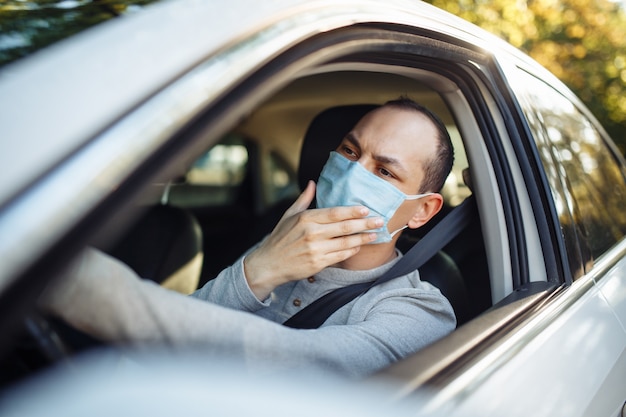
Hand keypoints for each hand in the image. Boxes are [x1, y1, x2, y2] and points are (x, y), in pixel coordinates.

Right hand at [243, 181, 381, 299]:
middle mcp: (311, 233)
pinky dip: (352, 250)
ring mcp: (315, 249)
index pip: (334, 213)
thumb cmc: (280, 238)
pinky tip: (359, 246)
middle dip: (365, 224)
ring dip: (363, 238)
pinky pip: (340, 255)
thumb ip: (304, 199)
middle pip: (344, 227)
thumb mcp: (289, 215)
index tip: (366, 209)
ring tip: (374, 234)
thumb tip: (312, 183)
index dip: (352, 211)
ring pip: (346, 242)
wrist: (269, 264)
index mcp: (305, 218)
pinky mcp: (318, 263)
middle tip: (379, 220)